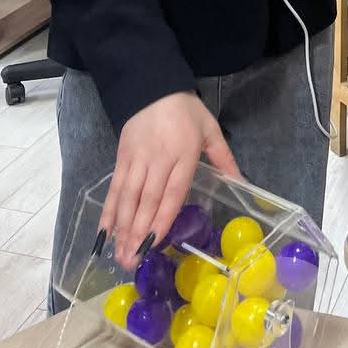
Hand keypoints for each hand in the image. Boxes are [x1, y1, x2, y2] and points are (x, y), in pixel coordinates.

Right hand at [99, 91, 239, 267]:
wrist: (154, 85)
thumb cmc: (187, 111)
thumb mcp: (210, 130)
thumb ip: (224, 158)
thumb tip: (242, 183)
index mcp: (183, 154)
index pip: (172, 192)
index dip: (162, 218)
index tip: (153, 243)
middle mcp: (158, 159)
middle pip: (147, 200)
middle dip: (138, 233)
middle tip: (132, 262)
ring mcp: (137, 159)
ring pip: (128, 197)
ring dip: (122, 228)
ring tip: (119, 255)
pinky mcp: (121, 157)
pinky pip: (115, 187)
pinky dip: (109, 211)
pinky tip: (105, 232)